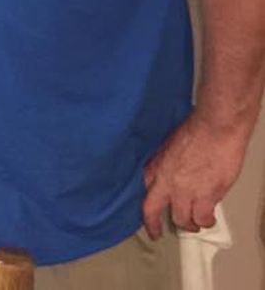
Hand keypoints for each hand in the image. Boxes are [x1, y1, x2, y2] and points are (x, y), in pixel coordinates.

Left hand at [142, 110, 247, 236]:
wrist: (215, 128)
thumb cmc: (197, 129)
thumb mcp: (169, 144)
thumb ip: (166, 162)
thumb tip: (168, 173)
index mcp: (157, 166)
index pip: (144, 191)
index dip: (146, 208)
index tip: (148, 218)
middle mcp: (167, 181)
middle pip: (154, 210)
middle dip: (157, 224)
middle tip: (163, 231)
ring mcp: (185, 191)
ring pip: (182, 220)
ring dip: (189, 224)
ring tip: (195, 224)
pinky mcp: (205, 197)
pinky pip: (203, 218)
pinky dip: (206, 221)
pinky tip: (209, 219)